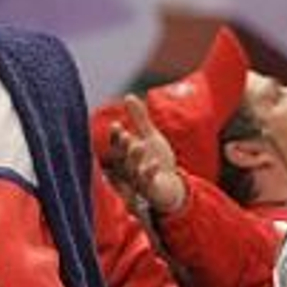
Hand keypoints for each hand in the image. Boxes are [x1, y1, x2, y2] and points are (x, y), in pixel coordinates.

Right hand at [107, 95, 187, 214]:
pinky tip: (154, 163)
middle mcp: (128, 169)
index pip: (117, 145)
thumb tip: (128, 96)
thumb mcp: (150, 137)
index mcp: (126, 156)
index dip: (116, 136)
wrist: (170, 188)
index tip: (117, 124)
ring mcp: (139, 182)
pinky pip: (147, 183)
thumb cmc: (157, 161)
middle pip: (122, 158)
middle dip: (122, 147)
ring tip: (139, 145)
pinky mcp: (150, 191)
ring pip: (132, 171)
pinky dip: (149, 173)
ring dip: (134, 159)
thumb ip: (140, 120)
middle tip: (126, 134)